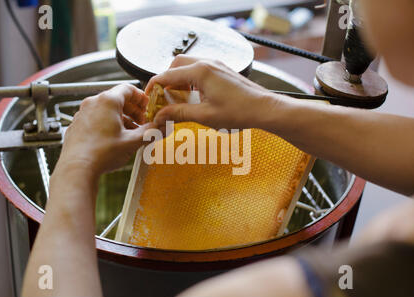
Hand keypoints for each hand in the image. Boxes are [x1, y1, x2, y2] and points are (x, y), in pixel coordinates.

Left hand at [57, 84, 154, 176]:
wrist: (77, 168)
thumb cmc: (101, 153)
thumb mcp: (132, 142)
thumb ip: (150, 133)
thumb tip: (160, 128)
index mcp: (108, 101)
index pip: (128, 89)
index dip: (141, 97)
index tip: (147, 106)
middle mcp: (93, 103)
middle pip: (117, 99)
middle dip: (133, 110)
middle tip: (142, 122)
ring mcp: (83, 114)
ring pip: (106, 109)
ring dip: (121, 118)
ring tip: (130, 133)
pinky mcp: (77, 125)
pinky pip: (96, 118)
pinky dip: (108, 124)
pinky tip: (114, 139)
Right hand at [145, 55, 285, 129]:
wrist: (264, 109)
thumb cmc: (240, 111)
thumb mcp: (204, 116)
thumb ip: (179, 113)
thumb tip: (160, 115)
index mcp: (200, 72)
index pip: (167, 75)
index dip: (154, 87)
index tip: (149, 98)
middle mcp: (207, 63)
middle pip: (176, 65)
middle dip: (166, 81)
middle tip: (163, 98)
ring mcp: (216, 65)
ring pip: (188, 66)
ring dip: (179, 80)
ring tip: (178, 99)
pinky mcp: (223, 70)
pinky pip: (200, 69)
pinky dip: (191, 80)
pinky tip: (194, 96)